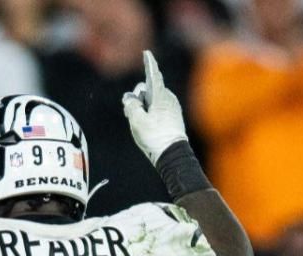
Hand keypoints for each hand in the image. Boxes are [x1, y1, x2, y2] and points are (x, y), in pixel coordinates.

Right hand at [121, 50, 188, 165]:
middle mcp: (168, 98)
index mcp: (160, 96)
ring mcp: (172, 108)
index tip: (147, 53)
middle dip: (138, 96)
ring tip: (138, 122)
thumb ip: (130, 105)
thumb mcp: (137, 120)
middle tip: (130, 111)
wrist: (172, 154)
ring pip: (152, 100)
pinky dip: (149, 112)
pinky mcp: (173, 117)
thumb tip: (130, 99)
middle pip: (148, 89)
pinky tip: (147, 125)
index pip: (153, 75)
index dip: (149, 64)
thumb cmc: (154, 137)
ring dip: (143, 106)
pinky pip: (158, 108)